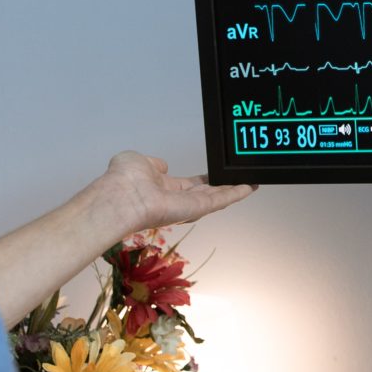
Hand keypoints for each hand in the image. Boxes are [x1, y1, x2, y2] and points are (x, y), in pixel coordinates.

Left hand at [90, 152, 256, 244]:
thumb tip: (162, 166)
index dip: (204, 180)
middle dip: (223, 187)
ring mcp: (186, 206)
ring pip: (216, 198)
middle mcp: (175, 200)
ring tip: (251, 183)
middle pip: (206, 194)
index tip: (215, 174)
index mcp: (162, 188)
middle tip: (240, 180)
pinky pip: (219, 201)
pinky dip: (235, 194)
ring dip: (234, 191)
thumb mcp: (139, 161)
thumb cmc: (123, 180)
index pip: (188, 185)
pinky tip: (249, 187)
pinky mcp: (194, 209)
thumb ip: (153, 164)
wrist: (121, 197)